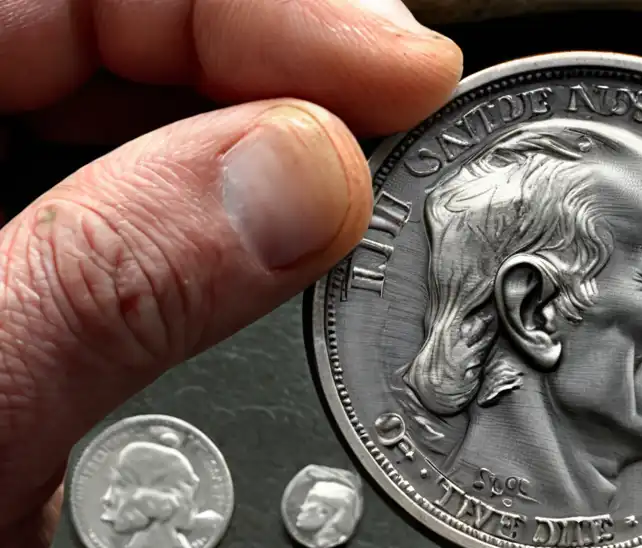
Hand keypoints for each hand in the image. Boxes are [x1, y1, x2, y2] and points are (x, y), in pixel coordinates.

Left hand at [0, 0, 460, 547]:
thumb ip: (108, 285)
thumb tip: (305, 174)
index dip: (267, 6)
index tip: (397, 74)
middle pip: (106, 20)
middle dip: (275, 60)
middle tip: (391, 122)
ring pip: (113, 96)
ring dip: (248, 130)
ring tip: (342, 180)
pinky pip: (104, 177)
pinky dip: (203, 198)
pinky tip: (257, 224)